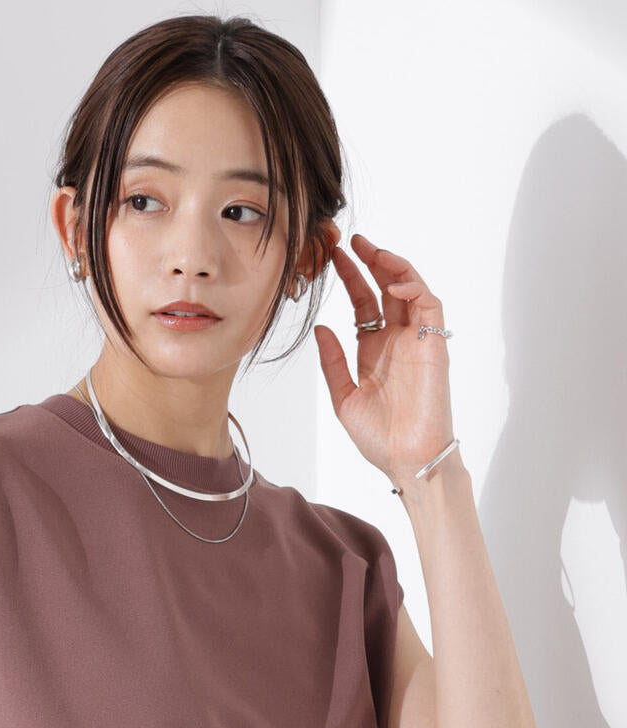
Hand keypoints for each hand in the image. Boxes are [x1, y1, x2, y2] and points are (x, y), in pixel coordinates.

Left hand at [313, 232, 456, 487]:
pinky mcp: (435, 345)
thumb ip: (333, 363)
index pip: (364, 302)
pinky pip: (429, 306)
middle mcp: (398, 340)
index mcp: (376, 350)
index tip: (333, 257)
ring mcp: (418, 340)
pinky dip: (413, 288)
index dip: (351, 278)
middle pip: (387, 288)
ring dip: (392, 266)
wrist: (407, 459)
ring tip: (371, 250)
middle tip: (351, 240)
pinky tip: (393, 282)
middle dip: (371, 261)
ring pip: (411, 289)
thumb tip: (320, 329)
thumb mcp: (344, 397)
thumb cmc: (379, 437)